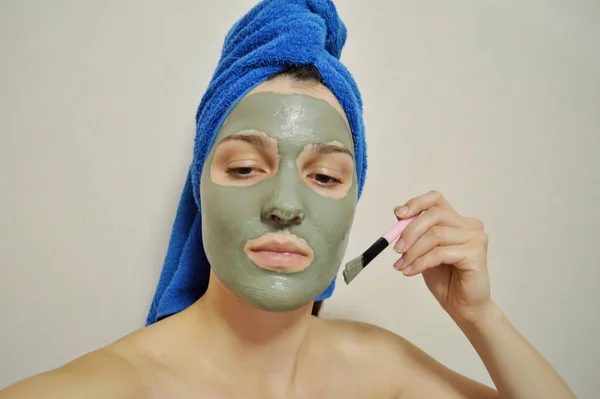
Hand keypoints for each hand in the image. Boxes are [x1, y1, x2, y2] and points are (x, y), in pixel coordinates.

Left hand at [393, 190, 491, 324]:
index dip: (416, 203)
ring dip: (413, 251)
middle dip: (410, 230)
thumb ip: (414, 232)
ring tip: (401, 265)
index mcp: (457, 220)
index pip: (436, 199)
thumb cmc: (445, 278)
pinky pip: (440, 253)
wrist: (463, 306)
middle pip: (435, 214)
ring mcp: (475, 238)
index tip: (398, 216)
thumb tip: (397, 211)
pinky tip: (410, 272)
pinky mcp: (476, 254)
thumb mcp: (423, 251)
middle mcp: (470, 225)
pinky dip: (421, 262)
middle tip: (396, 249)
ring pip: (436, 235)